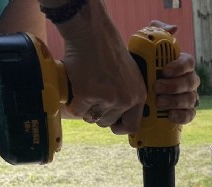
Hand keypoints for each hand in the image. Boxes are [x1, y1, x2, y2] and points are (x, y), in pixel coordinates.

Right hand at [57, 1, 146, 132]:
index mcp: (139, 95)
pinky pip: (77, 111)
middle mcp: (125, 99)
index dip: (120, 127)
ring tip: (85, 90)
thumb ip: (129, 94)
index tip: (112, 125)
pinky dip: (73, 104)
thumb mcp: (131, 74)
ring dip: (85, 108)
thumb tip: (120, 116)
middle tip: (93, 98)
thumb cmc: (109, 50)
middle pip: (107, 123)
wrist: (92, 33)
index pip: (132, 126)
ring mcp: (107, 98)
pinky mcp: (87, 94)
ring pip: (92, 118)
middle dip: (98, 113)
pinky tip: (76, 90)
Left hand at [114, 20, 199, 132]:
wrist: (133, 96)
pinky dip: (181, 115)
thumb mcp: (143, 52)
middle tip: (157, 88)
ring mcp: (188, 97)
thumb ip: (156, 35)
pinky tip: (170, 115)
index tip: (164, 71)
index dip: (179, 67)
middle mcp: (188, 81)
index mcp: (181, 65)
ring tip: (158, 103)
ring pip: (190, 99)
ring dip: (174, 101)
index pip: (189, 63)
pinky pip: (189, 115)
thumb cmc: (140, 72)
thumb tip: (174, 29)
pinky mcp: (185, 113)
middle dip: (174, 86)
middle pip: (191, 82)